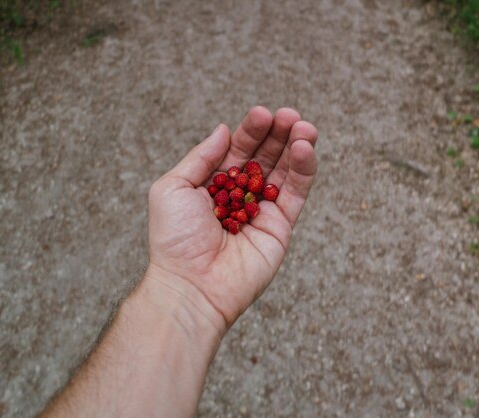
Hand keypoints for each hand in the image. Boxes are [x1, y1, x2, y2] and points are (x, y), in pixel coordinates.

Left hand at [147, 107, 317, 328]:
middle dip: (277, 133)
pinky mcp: (281, 227)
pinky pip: (297, 194)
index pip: (237, 149)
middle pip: (265, 156)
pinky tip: (305, 148)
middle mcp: (240, 195)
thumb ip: (201, 157)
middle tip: (288, 115)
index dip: (251, 131)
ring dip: (296, 145)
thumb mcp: (173, 187)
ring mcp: (262, 210)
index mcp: (214, 184)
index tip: (263, 113)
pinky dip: (304, 169)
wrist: (191, 284)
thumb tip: (223, 129)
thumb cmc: (174, 239)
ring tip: (303, 126)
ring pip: (284, 171)